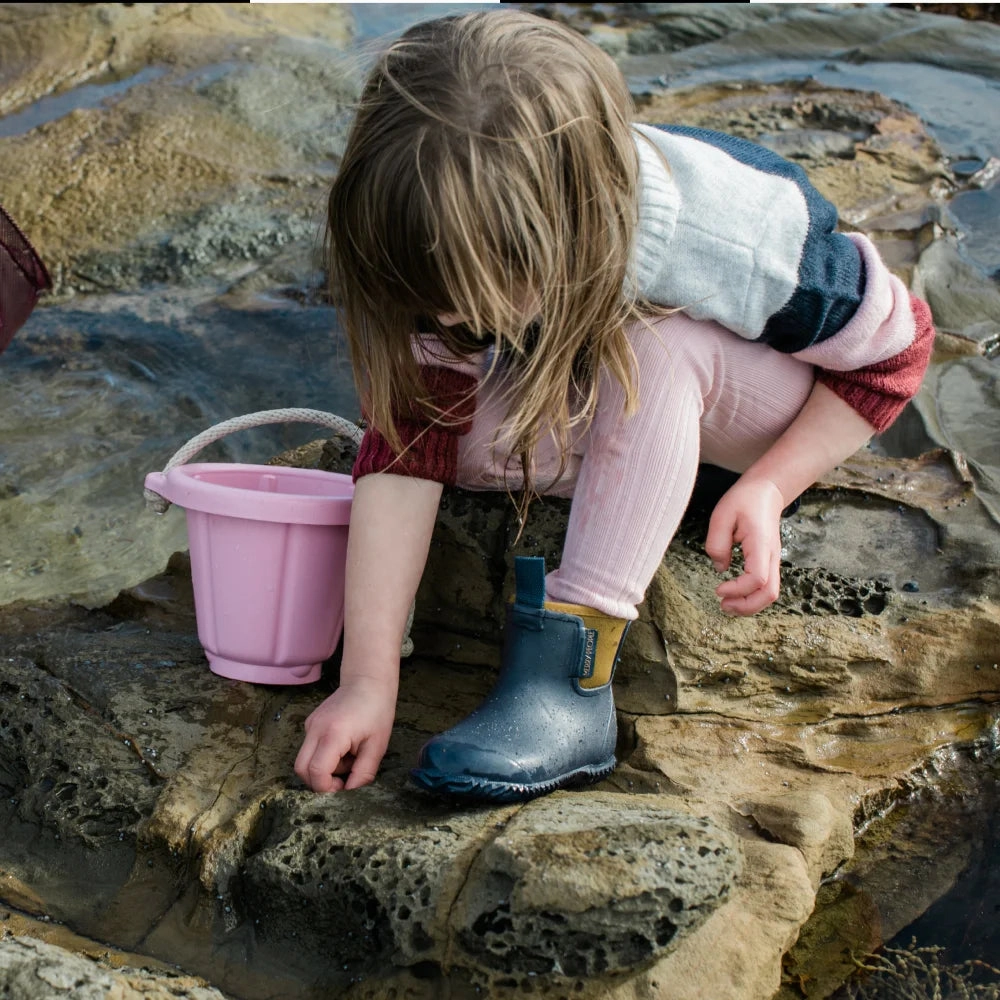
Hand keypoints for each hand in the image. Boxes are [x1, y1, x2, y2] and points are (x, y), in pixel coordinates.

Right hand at [294, 677, 396, 791]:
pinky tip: (344, 748)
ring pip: (304, 760)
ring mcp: (310, 725)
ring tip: (348, 758)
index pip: (316, 772)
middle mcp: (315, 729)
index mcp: (333, 734)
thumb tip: (351, 793)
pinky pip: (310, 749)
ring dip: (323, 769)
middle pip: (301, 769)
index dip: (327, 788)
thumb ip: (363, 773)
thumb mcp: (377, 746)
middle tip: (344, 779)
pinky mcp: (311, 723)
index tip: (345, 786)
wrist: (368, 681)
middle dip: (319, 782)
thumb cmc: (377, 710)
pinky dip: (324, 756)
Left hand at [704, 475, 787, 615]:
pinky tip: (735, 595)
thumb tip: (720, 568)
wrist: (766, 491)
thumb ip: (717, 543)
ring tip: (727, 604)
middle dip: (747, 606)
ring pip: (771, 593)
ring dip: (750, 604)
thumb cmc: (744, 500)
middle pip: (770, 593)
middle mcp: (772, 555)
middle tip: (723, 605)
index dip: (738, 589)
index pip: (757, 578)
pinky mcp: (769, 562)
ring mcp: (773, 560)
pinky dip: (752, 596)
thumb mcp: (722, 515)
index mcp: (761, 543)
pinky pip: (766, 586)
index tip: (718, 589)